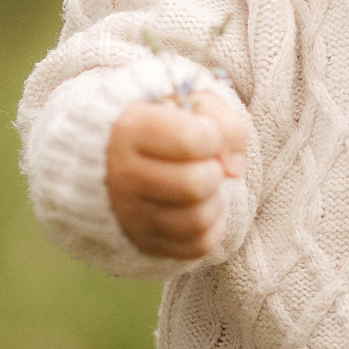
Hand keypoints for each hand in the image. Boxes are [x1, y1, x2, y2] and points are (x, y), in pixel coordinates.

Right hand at [106, 89, 251, 259]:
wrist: (113, 152)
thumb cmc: (163, 121)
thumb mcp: (190, 102)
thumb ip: (224, 122)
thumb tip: (235, 169)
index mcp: (130, 129)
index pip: (191, 140)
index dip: (212, 136)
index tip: (204, 134)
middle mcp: (123, 174)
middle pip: (196, 184)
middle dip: (214, 171)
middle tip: (205, 163)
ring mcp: (130, 214)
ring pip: (197, 220)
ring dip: (214, 201)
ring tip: (202, 185)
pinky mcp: (143, 241)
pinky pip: (197, 247)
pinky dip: (212, 228)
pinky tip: (200, 207)